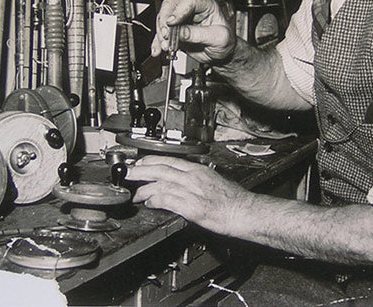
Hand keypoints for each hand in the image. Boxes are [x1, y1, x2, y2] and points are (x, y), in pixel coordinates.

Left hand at [126, 155, 249, 234]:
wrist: (245, 212)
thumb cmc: (232, 199)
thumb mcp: (213, 180)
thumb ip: (195, 178)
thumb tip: (180, 179)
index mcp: (197, 169)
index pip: (168, 160)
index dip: (150, 161)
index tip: (139, 163)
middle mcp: (193, 177)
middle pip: (160, 168)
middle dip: (140, 170)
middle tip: (127, 173)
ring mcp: (192, 191)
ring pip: (160, 183)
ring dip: (144, 188)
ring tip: (134, 193)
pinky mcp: (192, 207)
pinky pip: (168, 200)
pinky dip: (155, 201)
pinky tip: (149, 204)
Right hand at [150, 0, 235, 63]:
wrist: (222, 55)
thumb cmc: (225, 42)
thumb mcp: (219, 38)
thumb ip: (199, 34)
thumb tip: (181, 32)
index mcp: (206, 5)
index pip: (189, 0)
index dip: (179, 10)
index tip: (172, 22)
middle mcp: (191, 10)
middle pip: (171, 6)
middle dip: (165, 21)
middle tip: (166, 34)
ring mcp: (181, 20)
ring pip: (163, 19)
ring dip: (161, 34)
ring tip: (166, 46)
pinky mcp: (174, 32)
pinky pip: (161, 34)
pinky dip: (157, 43)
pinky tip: (157, 50)